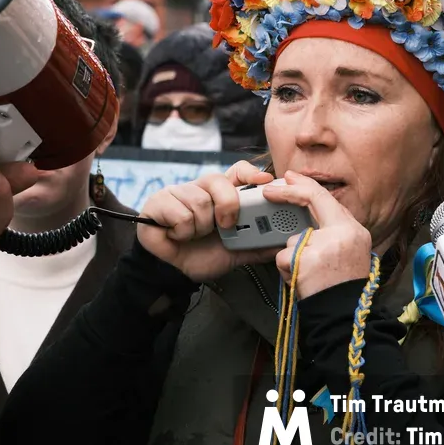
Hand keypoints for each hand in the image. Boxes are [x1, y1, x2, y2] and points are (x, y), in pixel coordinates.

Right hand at [137, 160, 279, 281]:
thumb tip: (285, 244)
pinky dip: (182, 231)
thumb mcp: (236, 251)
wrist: (173, 273)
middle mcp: (200, 188)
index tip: (264, 180)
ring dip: (200, 227)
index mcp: (220, 195)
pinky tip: (177, 236)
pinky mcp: (158, 202)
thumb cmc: (203, 256)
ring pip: (199, 200)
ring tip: (194, 235)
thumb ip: (258, 246)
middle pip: (218, 180)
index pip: (237, 171)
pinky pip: (180, 213)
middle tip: (224, 226)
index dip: (250, 173)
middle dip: (226, 206)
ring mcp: (177, 193)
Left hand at [262, 172, 372, 299]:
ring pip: (293, 238)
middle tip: (268, 191)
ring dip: (293, 255)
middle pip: (309, 203)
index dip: (305, 185)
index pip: (326, 198)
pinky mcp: (305, 260)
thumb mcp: (350, 252)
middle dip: (286, 194)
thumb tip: (311, 212)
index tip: (290, 177)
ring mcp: (323, 246)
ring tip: (308, 274)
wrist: (344, 316)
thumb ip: (333, 231)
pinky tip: (300, 281)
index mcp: (354, 230)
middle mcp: (342, 234)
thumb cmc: (343, 288)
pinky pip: (283, 256)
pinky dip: (285, 269)